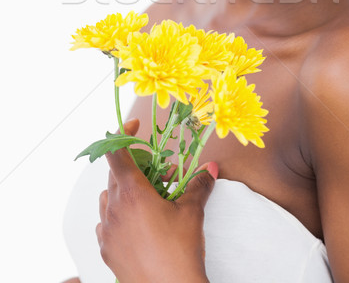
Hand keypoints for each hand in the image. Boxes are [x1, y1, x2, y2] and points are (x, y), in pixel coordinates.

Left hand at [96, 119, 217, 282]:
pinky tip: (137, 224)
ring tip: (150, 199)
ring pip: (109, 198)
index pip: (116, 152)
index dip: (122, 134)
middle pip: (116, 174)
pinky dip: (118, 215)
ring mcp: (107, 230)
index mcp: (132, 192)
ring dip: (125, 191)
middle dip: (137, 167)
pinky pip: (106, 223)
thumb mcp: (192, 212)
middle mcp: (114, 208)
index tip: (134, 128)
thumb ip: (199, 184)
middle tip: (160, 173)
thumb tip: (210, 167)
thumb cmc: (179, 252)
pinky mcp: (106, 249)